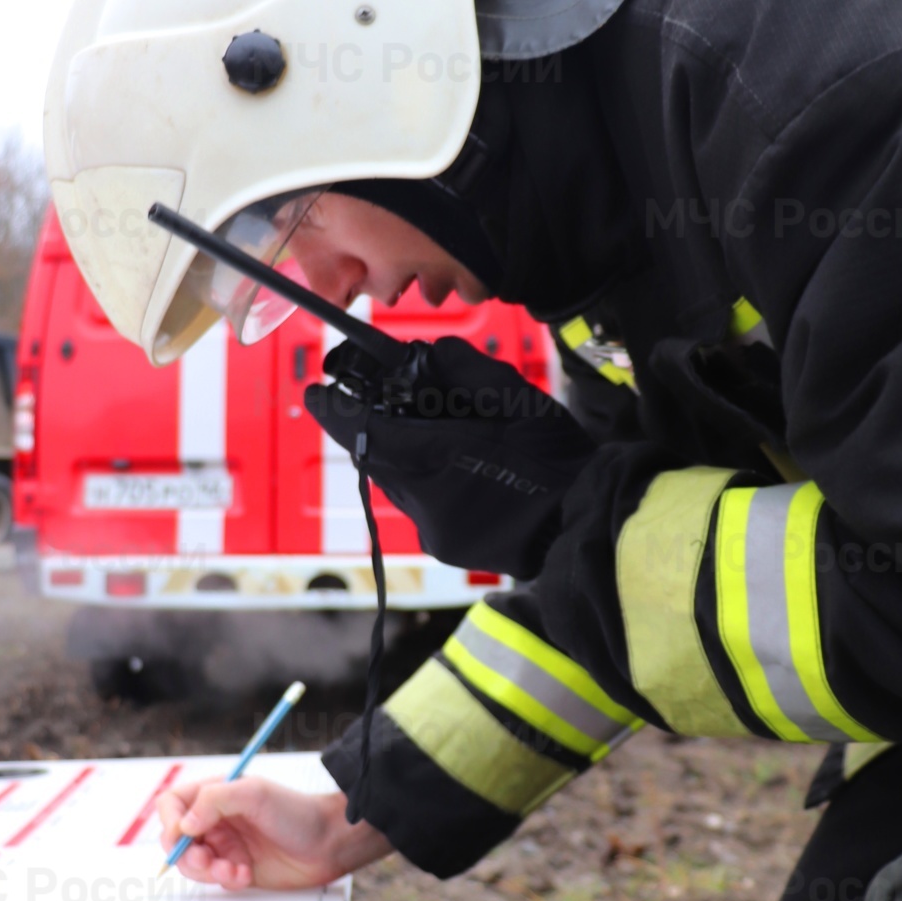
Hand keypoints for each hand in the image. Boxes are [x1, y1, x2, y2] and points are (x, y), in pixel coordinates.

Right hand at [156, 773, 391, 889]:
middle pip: (176, 839)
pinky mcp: (236, 868)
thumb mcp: (255, 794)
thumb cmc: (297, 812)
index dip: (170, 820)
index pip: (173, 804)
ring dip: (207, 871)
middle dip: (187, 854)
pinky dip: (225, 880)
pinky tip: (246, 874)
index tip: (183, 834)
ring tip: (232, 870)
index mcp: (216, 794)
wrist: (328, 843)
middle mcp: (216, 820)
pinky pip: (214, 880)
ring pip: (192, 864)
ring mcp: (225, 845)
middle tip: (206, 860)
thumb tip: (184, 824)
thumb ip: (214, 800)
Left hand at [303, 335, 595, 578]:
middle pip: (378, 457)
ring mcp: (434, 528)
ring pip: (398, 484)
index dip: (334, 410)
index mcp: (440, 459)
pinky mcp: (445, 546)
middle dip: (378, 428)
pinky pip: (420, 507)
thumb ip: (466, 371)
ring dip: (405, 458)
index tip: (315, 391)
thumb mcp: (518, 400)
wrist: (586, 524)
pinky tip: (460, 471)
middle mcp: (426, 499)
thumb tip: (429, 354)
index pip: (366, 430)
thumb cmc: (557, 460)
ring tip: (439, 437)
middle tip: (388, 403)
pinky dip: (427, 483)